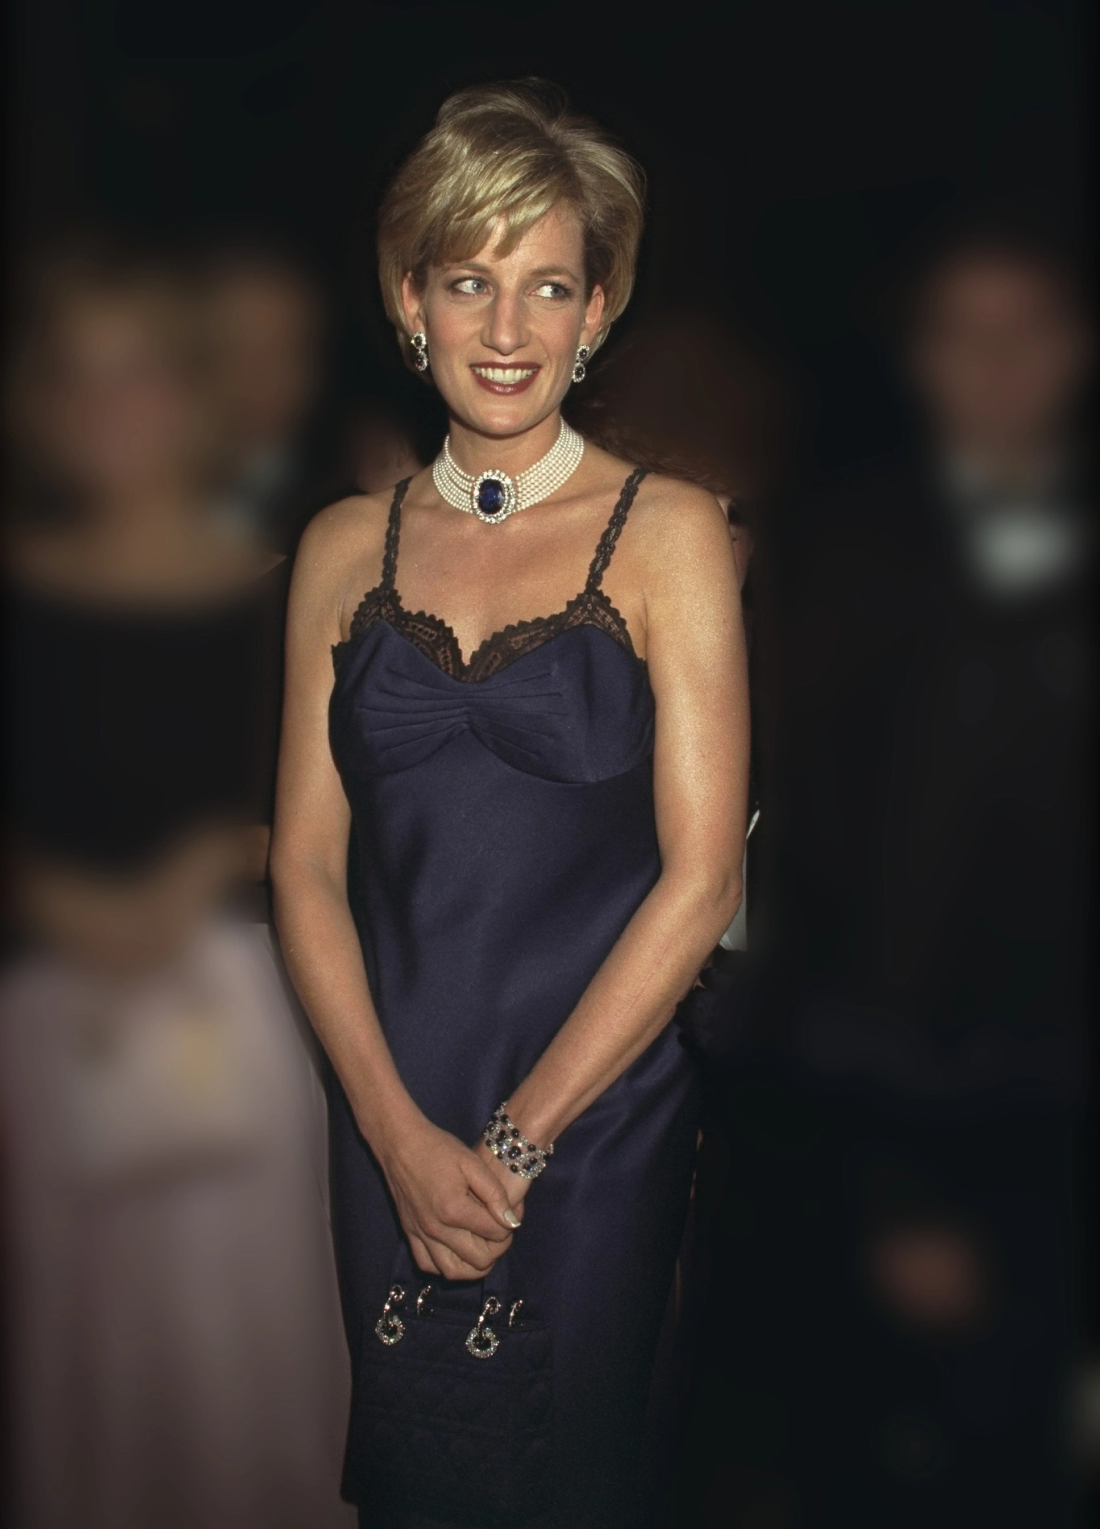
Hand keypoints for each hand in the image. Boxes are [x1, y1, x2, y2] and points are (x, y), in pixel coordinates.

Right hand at [378, 1116, 521, 1279]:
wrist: (399, 1143)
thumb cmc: (437, 1148)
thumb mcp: (472, 1163)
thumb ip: (495, 1194)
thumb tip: (512, 1221)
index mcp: (455, 1210)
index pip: (496, 1235)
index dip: (511, 1223)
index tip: (512, 1210)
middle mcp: (436, 1229)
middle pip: (479, 1260)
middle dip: (498, 1248)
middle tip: (501, 1229)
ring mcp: (420, 1235)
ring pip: (453, 1272)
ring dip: (475, 1265)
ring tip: (484, 1246)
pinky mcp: (409, 1234)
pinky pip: (428, 1266)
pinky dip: (446, 1265)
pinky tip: (456, 1250)